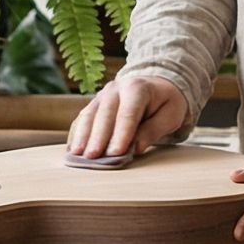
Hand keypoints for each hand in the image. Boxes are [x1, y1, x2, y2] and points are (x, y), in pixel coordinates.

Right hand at [66, 71, 188, 161]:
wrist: (156, 86)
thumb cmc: (165, 103)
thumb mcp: (170, 115)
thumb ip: (153, 130)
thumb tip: (136, 147)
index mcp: (137, 88)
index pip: (128, 113)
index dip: (121, 134)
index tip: (115, 153)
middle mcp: (116, 88)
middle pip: (104, 114)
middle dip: (97, 137)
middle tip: (92, 157)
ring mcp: (102, 95)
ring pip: (89, 115)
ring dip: (82, 136)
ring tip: (77, 155)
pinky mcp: (94, 104)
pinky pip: (82, 119)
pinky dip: (76, 134)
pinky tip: (73, 149)